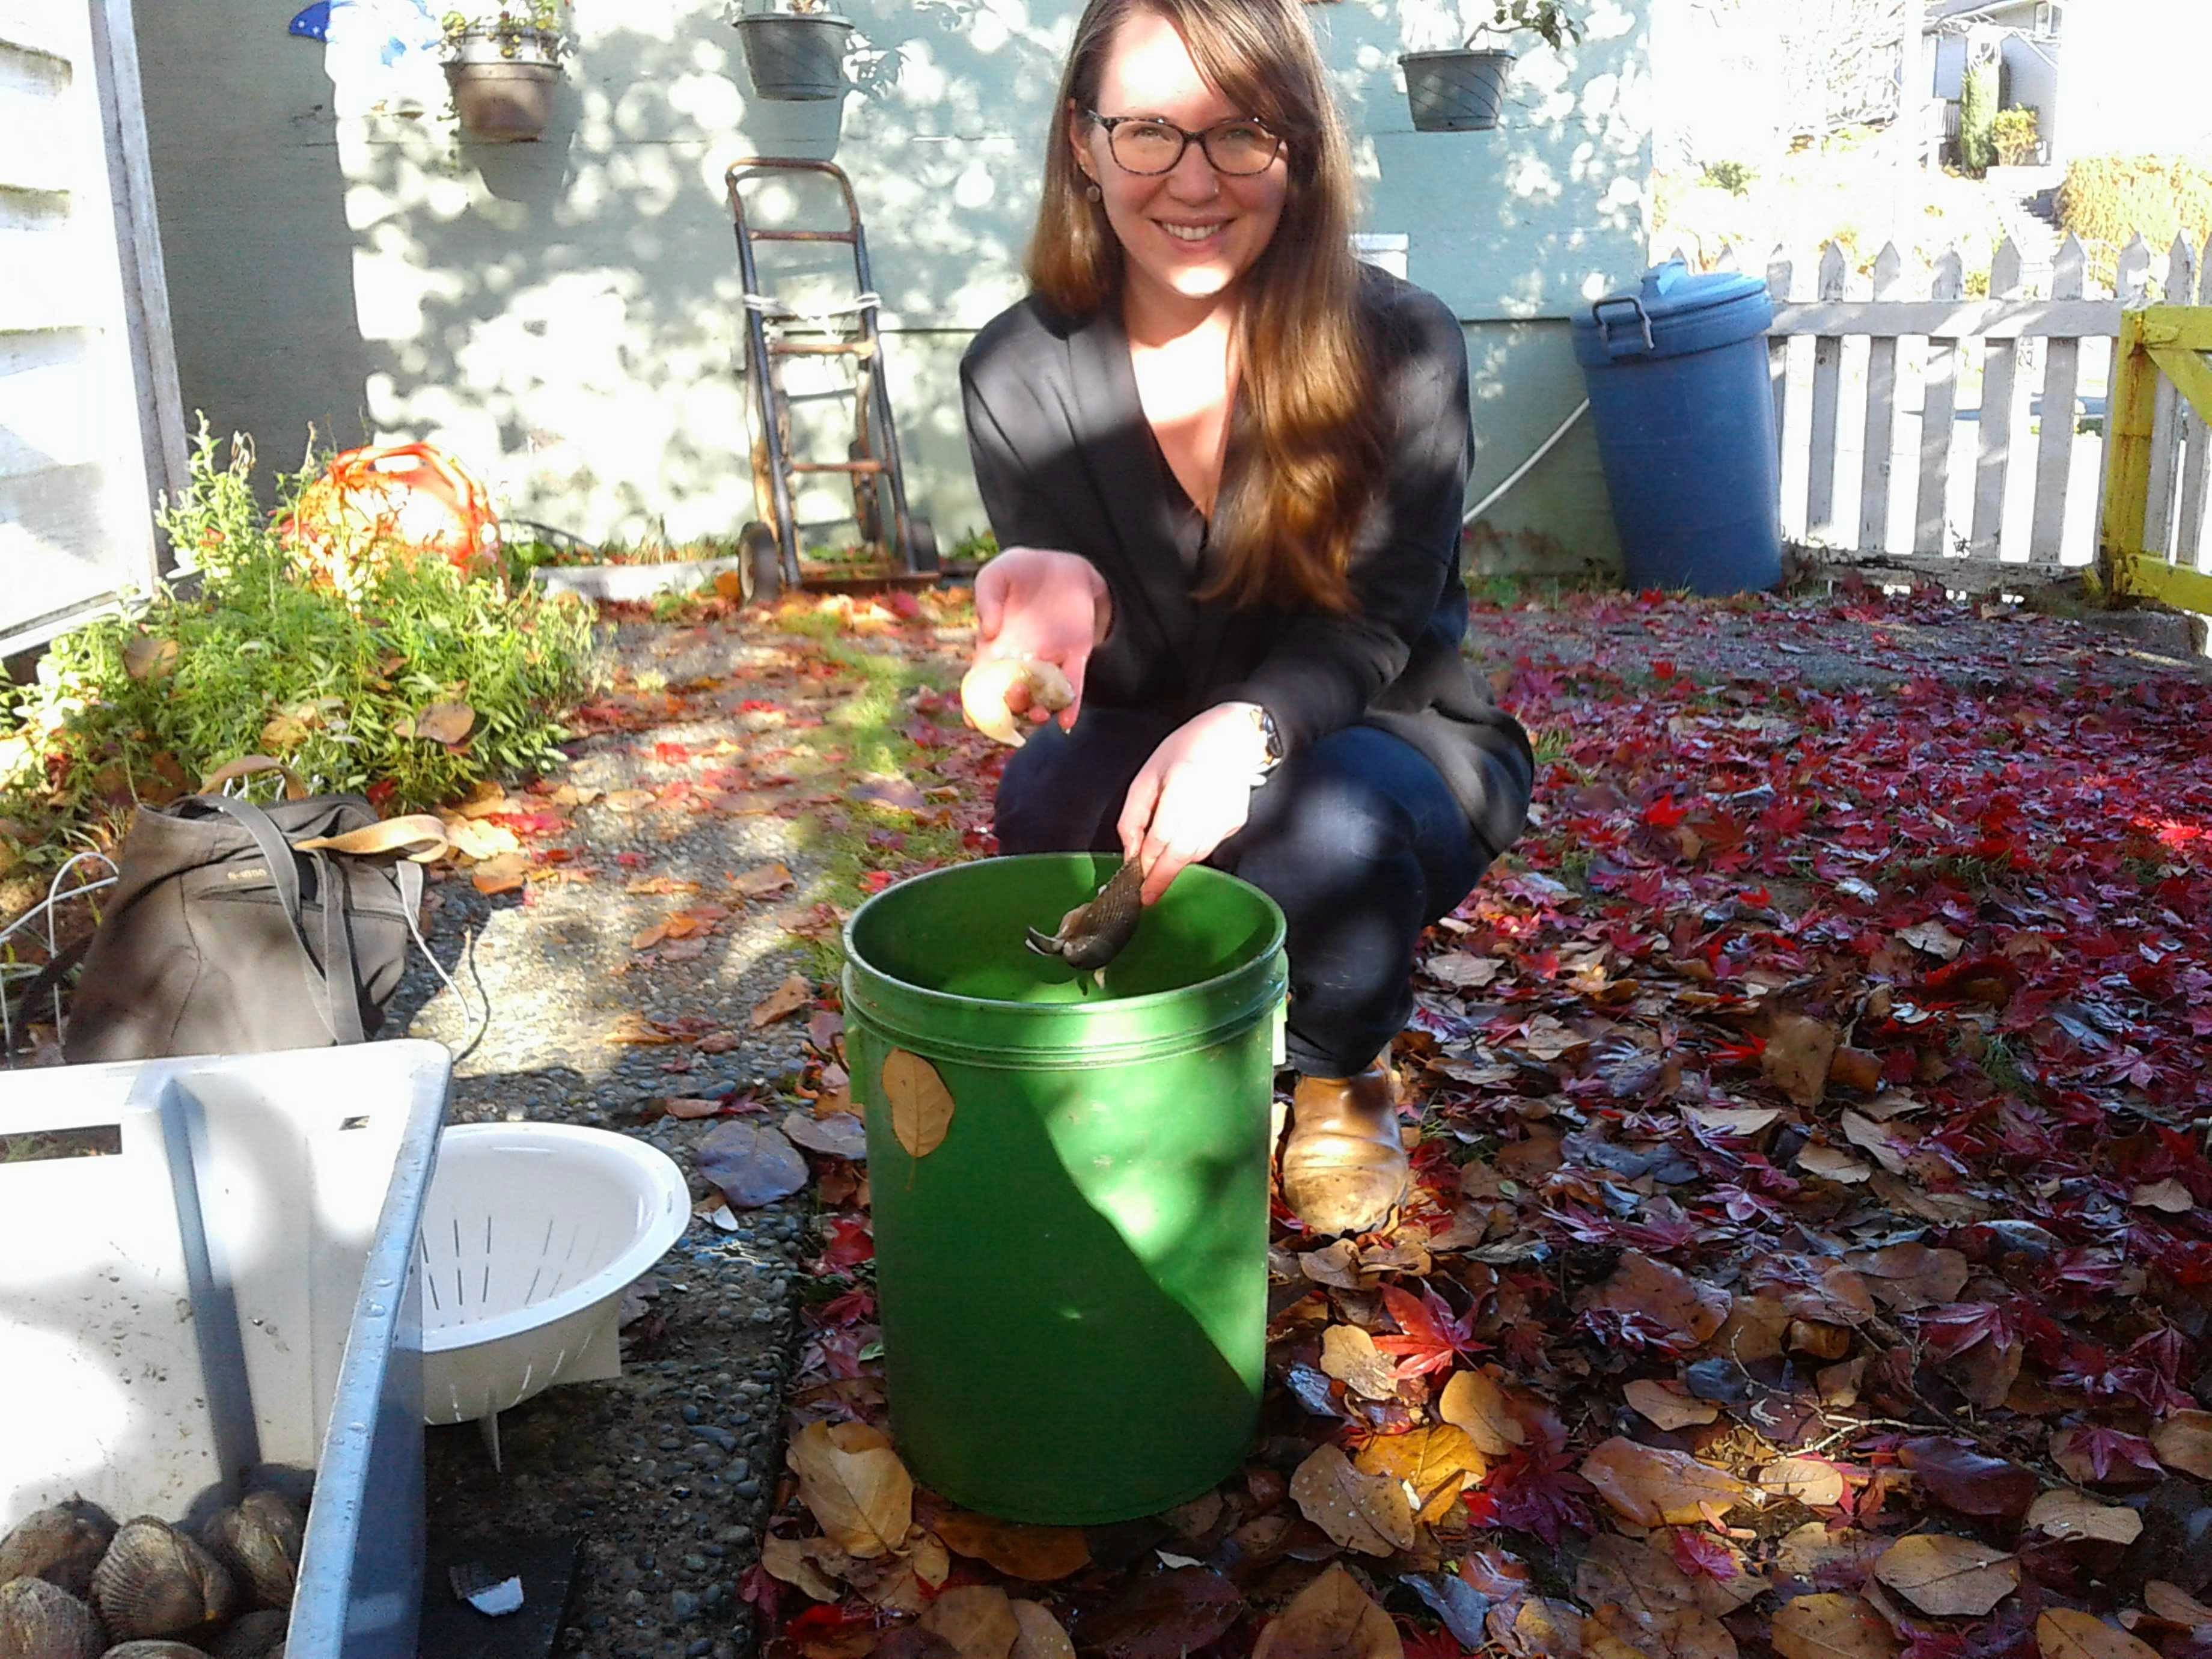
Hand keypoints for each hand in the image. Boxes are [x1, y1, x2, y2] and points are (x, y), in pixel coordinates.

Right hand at [971, 547, 1110, 734]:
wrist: (1061, 563)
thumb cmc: (1020, 571)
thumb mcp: (996, 575)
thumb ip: (986, 597)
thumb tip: (989, 631)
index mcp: (994, 648)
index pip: (982, 683)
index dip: (976, 705)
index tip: (973, 721)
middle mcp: (1020, 661)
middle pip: (1013, 696)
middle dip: (1011, 706)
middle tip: (1012, 699)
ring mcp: (1049, 661)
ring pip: (1043, 697)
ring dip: (1039, 712)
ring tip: (1038, 715)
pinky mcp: (1075, 656)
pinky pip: (1073, 687)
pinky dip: (1070, 706)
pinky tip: (1067, 722)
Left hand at [1118, 703, 1270, 905]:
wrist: (1232, 737)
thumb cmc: (1185, 750)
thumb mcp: (1147, 777)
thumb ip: (1134, 817)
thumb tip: (1131, 854)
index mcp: (1182, 784)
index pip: (1162, 837)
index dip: (1148, 863)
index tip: (1137, 883)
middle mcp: (1208, 802)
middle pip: (1182, 853)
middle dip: (1162, 877)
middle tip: (1148, 895)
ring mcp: (1226, 814)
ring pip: (1197, 854)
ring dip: (1177, 864)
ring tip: (1161, 866)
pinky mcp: (1236, 821)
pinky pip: (1210, 845)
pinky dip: (1193, 850)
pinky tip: (1185, 838)